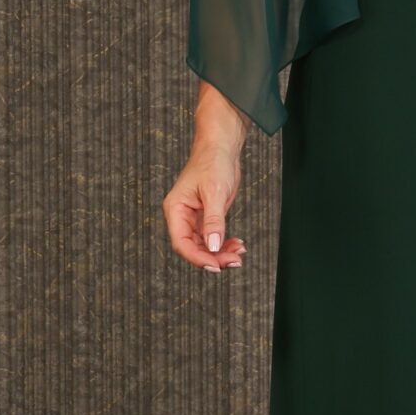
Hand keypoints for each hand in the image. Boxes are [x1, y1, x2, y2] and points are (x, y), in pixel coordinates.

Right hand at [162, 142, 247, 275]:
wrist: (221, 147)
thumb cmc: (213, 163)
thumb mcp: (214, 192)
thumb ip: (213, 221)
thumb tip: (213, 246)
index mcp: (176, 210)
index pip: (181, 243)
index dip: (198, 258)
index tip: (216, 266)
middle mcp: (182, 216)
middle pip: (193, 248)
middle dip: (213, 257)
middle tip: (235, 261)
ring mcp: (194, 218)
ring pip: (204, 245)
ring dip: (221, 253)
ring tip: (239, 253)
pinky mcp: (207, 217)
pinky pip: (213, 237)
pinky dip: (224, 244)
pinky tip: (237, 245)